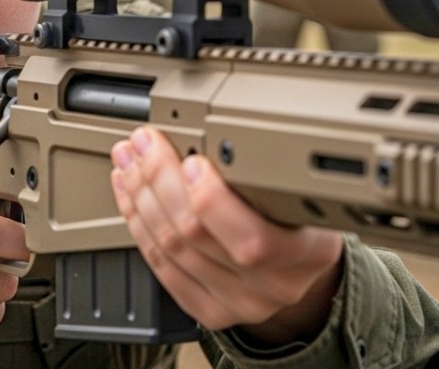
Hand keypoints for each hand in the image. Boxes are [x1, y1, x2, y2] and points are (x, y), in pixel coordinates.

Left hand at [111, 127, 343, 345]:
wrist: (302, 269)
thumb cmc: (304, 219)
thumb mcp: (305, 191)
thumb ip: (265, 173)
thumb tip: (206, 128)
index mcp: (309, 252)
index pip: (252, 237)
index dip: (210, 198)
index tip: (189, 159)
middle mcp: (275, 285)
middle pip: (196, 234)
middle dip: (159, 179)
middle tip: (144, 144)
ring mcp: (240, 303)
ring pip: (170, 247)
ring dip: (140, 196)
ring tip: (129, 161)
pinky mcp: (210, 311)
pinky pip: (160, 266)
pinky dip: (138, 224)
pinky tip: (130, 195)